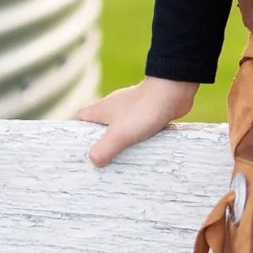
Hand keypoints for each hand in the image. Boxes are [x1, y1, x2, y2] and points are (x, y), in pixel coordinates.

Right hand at [73, 76, 198, 165]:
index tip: (84, 149)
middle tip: (105, 160)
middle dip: (103, 142)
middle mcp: (113, 106)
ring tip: (124, 159)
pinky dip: (138, 138)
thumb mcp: (119, 134)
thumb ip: (104, 149)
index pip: (82, 119)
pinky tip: (143, 149)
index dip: (80, 133)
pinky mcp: (146, 112)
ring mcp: (130, 109)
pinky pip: (137, 128)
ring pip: (120, 128)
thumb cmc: (144, 110)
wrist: (173, 92)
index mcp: (101, 108)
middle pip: (101, 126)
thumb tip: (94, 161)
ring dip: (122, 141)